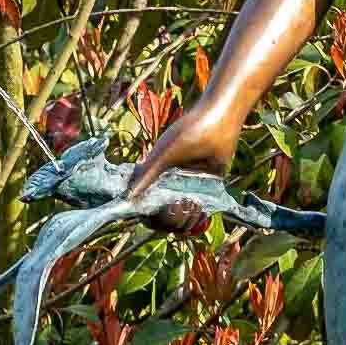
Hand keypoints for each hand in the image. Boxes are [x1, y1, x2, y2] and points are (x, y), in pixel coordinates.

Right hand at [128, 107, 241, 232]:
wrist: (218, 122)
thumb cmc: (188, 133)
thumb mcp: (164, 154)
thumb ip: (146, 175)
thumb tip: (127, 197)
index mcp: (156, 179)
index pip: (147, 210)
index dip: (149, 217)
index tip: (153, 213)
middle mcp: (171, 188)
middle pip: (164, 221)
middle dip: (169, 220)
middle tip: (178, 204)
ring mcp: (189, 191)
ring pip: (182, 222)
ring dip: (185, 220)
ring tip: (191, 203)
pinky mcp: (208, 192)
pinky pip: (200, 217)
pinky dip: (199, 219)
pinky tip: (199, 207)